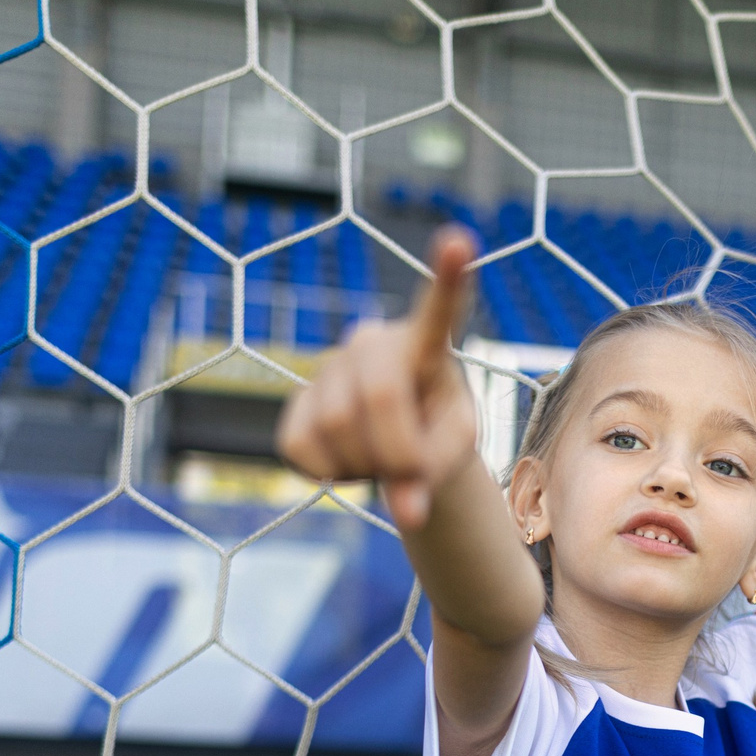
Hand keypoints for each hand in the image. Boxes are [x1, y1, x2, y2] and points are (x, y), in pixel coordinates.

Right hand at [276, 227, 481, 529]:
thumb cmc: (436, 433)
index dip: (448, 278)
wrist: (396, 442)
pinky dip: (328, 475)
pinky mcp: (295, 403)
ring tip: (379, 459)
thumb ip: (436, 475)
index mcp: (425, 346)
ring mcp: (329, 368)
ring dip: (365, 466)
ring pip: (338, 428)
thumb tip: (408, 515)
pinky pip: (301, 449)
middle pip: (380, 399)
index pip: (439, 310)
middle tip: (411, 475)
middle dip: (398, 452)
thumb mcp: (452, 450)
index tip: (460, 240)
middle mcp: (372, 343)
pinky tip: (347, 462)